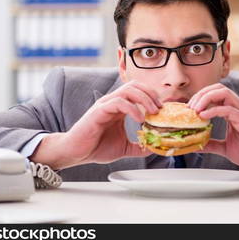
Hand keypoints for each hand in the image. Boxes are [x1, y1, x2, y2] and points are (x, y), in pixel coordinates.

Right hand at [30, 80, 161, 168]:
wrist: (76, 153)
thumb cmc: (96, 147)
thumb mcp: (124, 147)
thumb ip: (138, 146)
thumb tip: (154, 148)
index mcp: (119, 107)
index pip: (138, 91)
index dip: (152, 96)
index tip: (162, 109)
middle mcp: (112, 102)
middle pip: (135, 86)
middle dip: (150, 94)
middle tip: (159, 109)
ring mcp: (105, 105)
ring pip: (128, 90)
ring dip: (144, 99)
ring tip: (152, 112)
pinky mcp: (98, 111)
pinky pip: (118, 102)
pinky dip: (132, 108)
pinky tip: (139, 119)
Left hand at [188, 83, 238, 169]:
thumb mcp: (226, 148)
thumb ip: (212, 143)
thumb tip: (196, 144)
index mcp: (233, 111)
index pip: (215, 94)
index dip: (200, 97)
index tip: (188, 109)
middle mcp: (238, 107)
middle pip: (218, 88)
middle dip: (200, 94)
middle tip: (189, 107)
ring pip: (223, 93)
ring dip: (206, 98)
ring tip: (194, 109)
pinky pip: (229, 109)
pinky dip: (214, 110)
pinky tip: (204, 116)